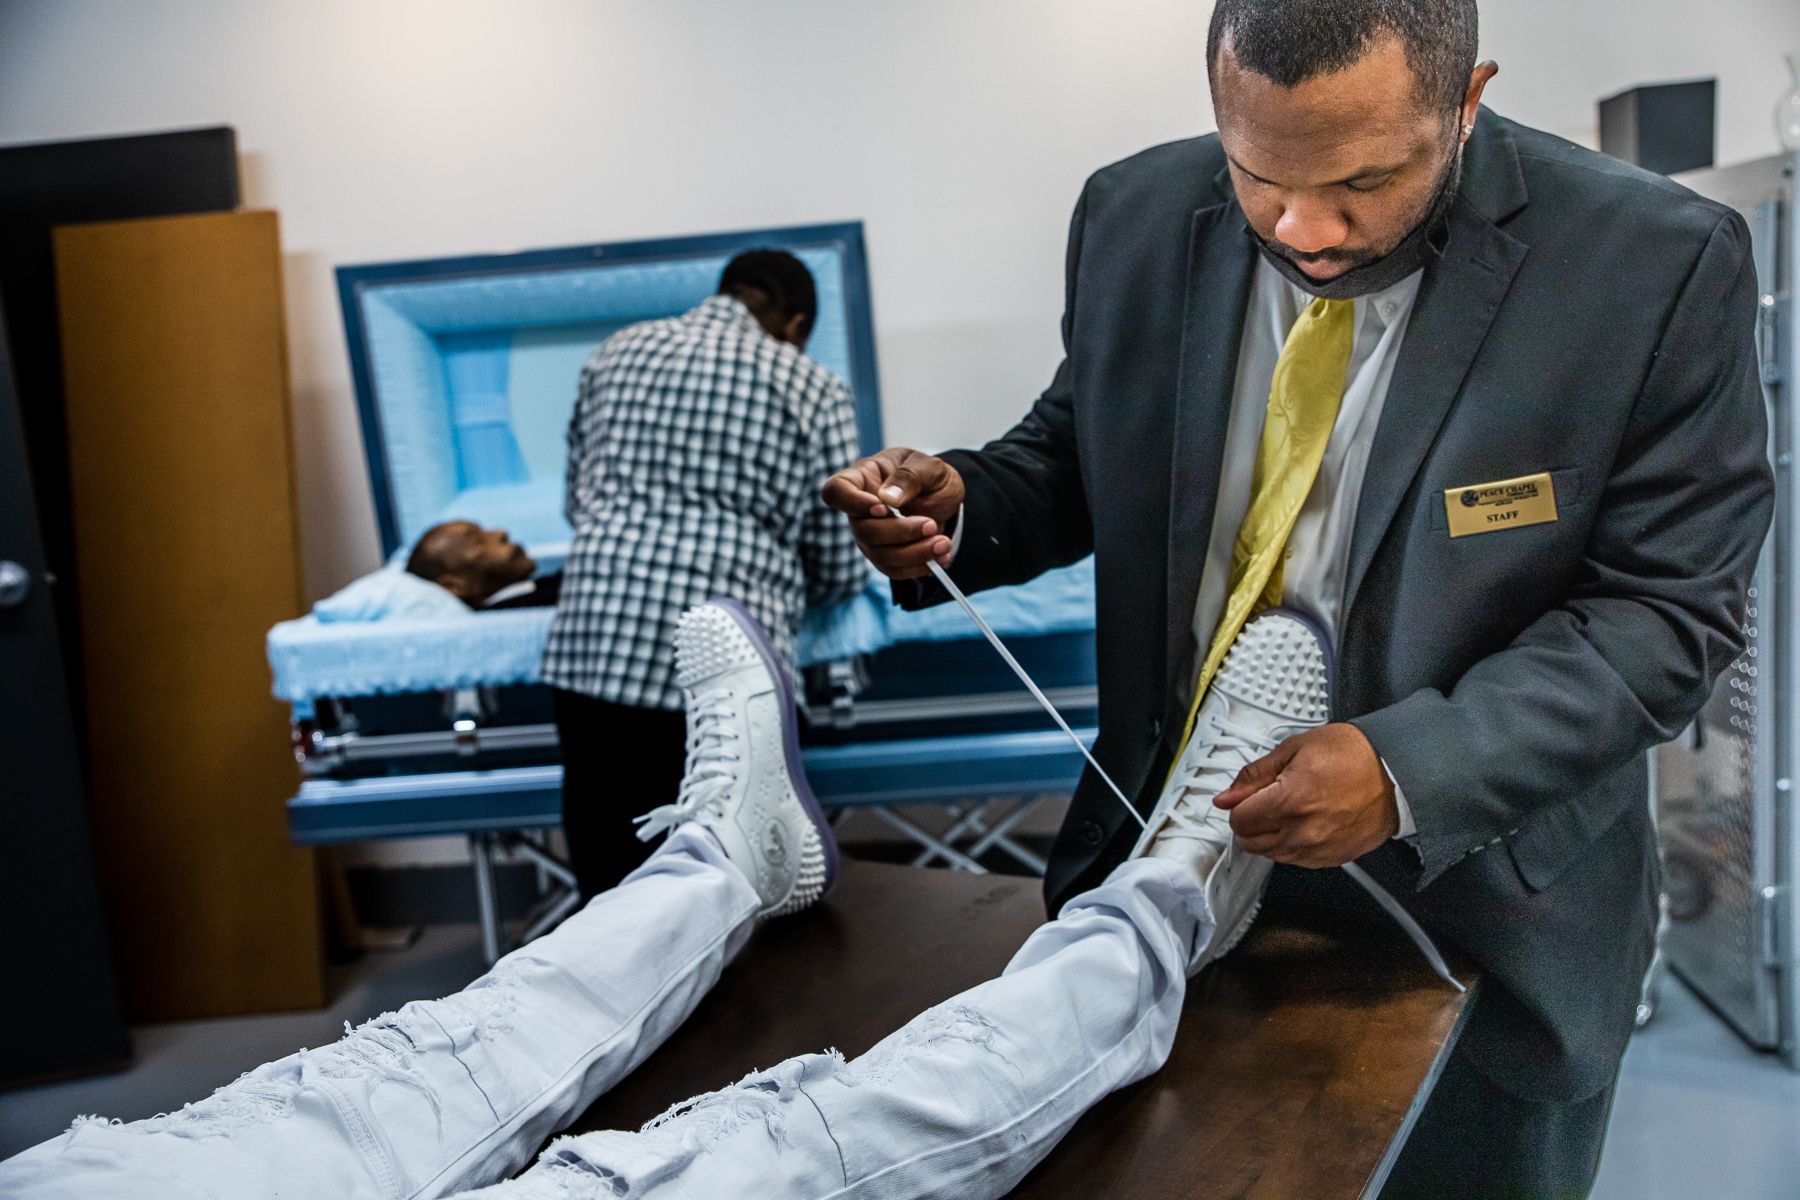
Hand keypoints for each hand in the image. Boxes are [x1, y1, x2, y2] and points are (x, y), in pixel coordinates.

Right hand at [821, 448, 966, 579]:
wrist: (944, 496)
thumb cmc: (930, 475)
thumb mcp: (930, 467)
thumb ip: (910, 476)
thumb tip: (888, 498)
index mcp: (864, 478)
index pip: (836, 491)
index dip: (852, 503)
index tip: (882, 508)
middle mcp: (861, 510)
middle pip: (863, 530)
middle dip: (900, 533)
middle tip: (932, 525)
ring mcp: (870, 535)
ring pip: (879, 555)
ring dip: (915, 553)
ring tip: (944, 543)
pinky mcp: (885, 555)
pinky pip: (894, 569)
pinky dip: (920, 566)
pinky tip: (942, 557)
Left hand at [1212, 723, 1398, 867]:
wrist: (1396, 773)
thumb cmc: (1354, 756)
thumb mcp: (1294, 749)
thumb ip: (1255, 775)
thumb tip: (1228, 796)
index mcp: (1289, 801)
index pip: (1238, 820)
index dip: (1237, 805)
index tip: (1246, 797)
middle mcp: (1301, 832)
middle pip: (1250, 842)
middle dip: (1250, 821)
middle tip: (1265, 801)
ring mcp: (1317, 849)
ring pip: (1270, 854)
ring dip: (1269, 835)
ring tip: (1289, 810)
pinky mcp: (1331, 859)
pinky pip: (1295, 861)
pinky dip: (1291, 845)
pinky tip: (1304, 823)